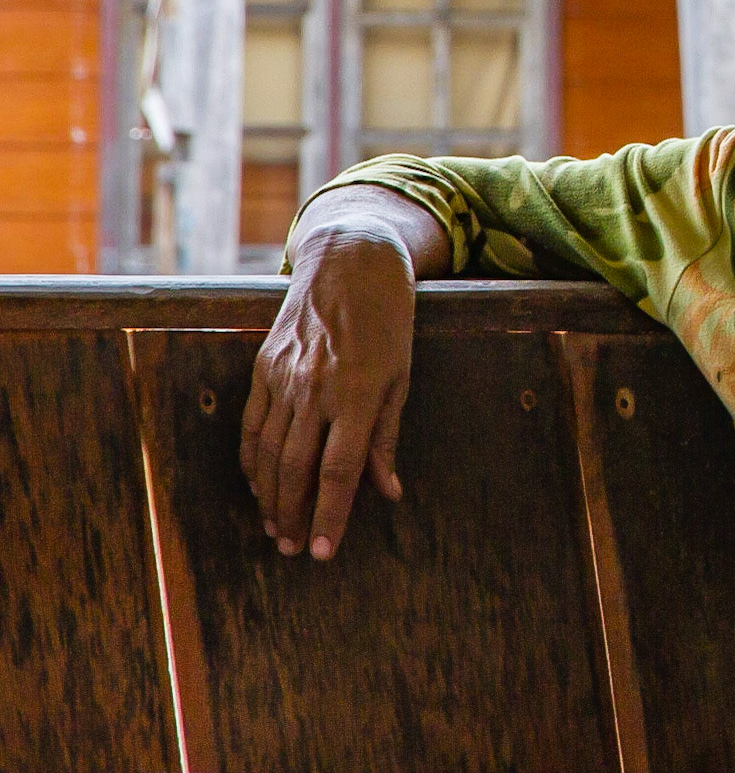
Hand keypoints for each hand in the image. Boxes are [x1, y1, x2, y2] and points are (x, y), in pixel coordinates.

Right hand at [241, 227, 415, 559]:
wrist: (350, 260)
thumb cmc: (389, 321)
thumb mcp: (403, 377)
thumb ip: (388, 438)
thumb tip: (388, 493)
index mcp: (358, 394)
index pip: (338, 471)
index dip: (331, 516)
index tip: (324, 552)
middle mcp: (316, 389)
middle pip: (295, 469)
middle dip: (294, 516)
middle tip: (294, 550)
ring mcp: (284, 377)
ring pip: (267, 452)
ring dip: (268, 497)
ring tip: (276, 529)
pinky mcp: (263, 366)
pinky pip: (252, 424)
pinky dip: (252, 460)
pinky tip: (258, 485)